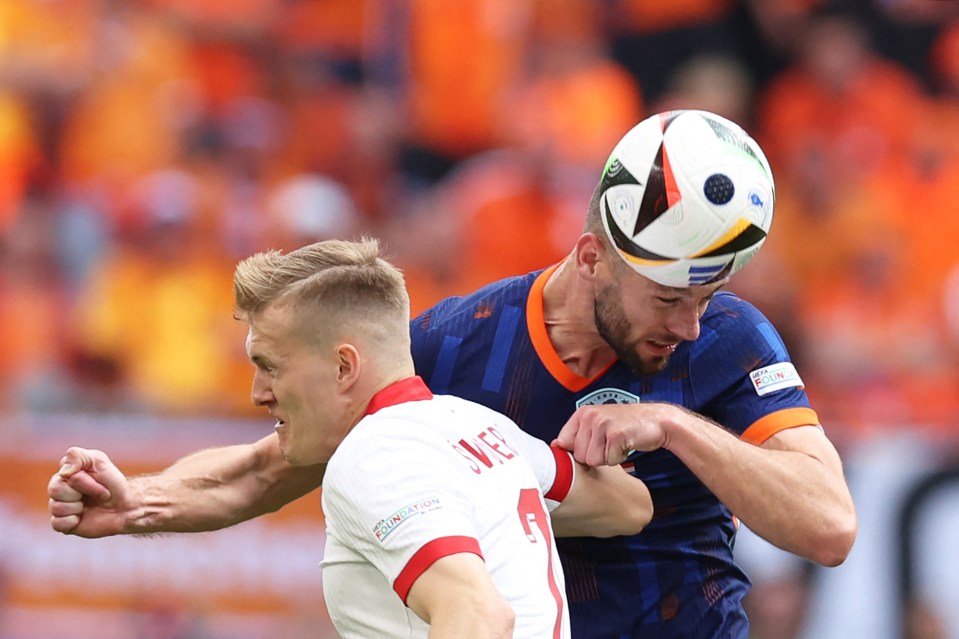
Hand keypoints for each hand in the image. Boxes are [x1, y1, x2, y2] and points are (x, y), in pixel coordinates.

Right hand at [48, 447, 131, 537]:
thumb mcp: (99, 461)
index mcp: (65, 473)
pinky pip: (57, 524)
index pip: (62, 475)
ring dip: (78, 507)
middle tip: (99, 494)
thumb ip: (78, 456)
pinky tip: (81, 518)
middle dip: (82, 492)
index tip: (100, 480)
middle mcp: (59, 489)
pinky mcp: (62, 524)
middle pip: (55, 490)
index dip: (85, 481)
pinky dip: (71, 522)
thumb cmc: (112, 483)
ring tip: (88, 506)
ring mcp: (60, 507)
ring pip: (56, 507)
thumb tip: (63, 472)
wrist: (125, 507)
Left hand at [552, 403, 673, 465]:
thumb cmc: (627, 425)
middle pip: (579, 455)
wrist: (657, 421)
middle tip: (610, 443)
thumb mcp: (598, 424)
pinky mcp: (616, 434)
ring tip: (617, 443)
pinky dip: (618, 458)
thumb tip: (555, 445)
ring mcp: (602, 424)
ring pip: (592, 460)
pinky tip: (626, 445)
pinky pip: (608, 460)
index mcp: (582, 413)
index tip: (594, 445)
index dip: (579, 450)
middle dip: (595, 455)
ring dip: (607, 458)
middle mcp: (589, 416)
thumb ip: (578, 434)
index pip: (564, 442)